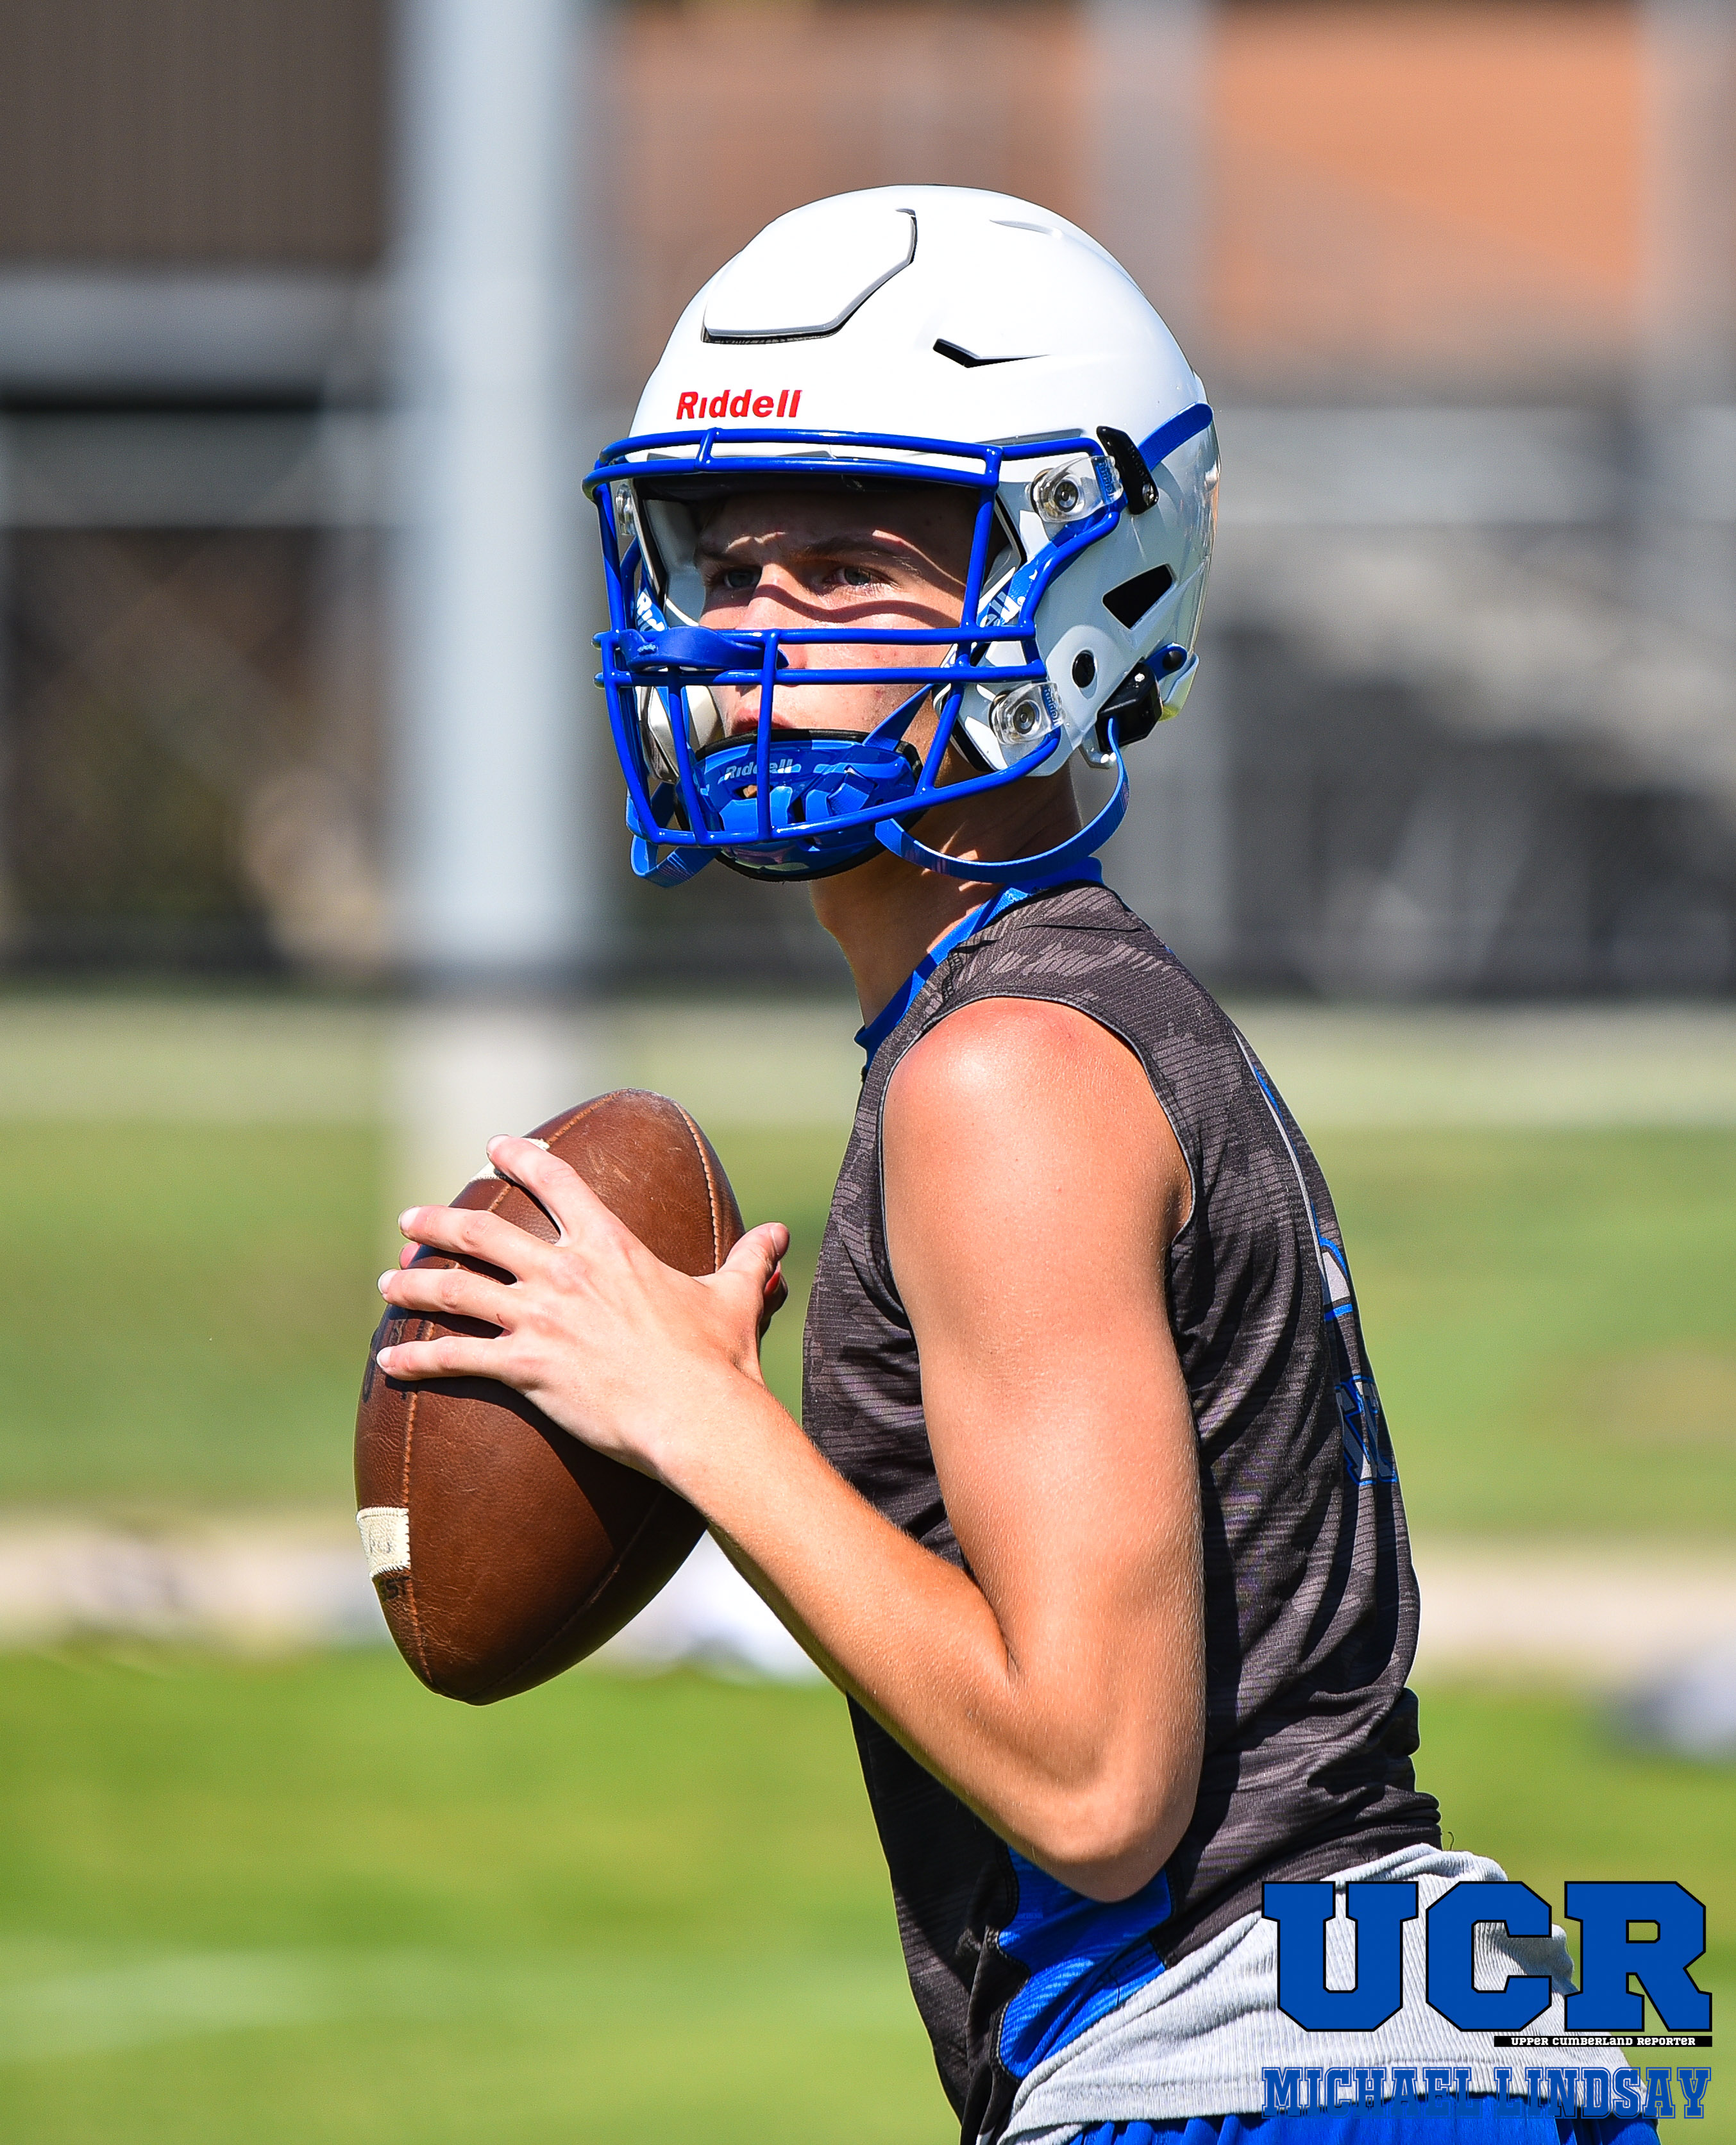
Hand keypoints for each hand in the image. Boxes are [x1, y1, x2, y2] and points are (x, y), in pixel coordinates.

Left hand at [374, 1134, 789, 1489]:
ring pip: (456, 1289)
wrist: (699, 1415)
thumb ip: (748, 1259)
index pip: (558, 1183)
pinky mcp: (525, 1366)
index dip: (523, 1159)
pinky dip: (417, 1361)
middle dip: (440, 1221)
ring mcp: (540, 1318)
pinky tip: (389, 1366)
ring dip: (415, 1284)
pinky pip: (456, 1358)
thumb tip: (781, 1233)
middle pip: (483, 1231)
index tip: (495, 1148)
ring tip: (388, 1282)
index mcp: (610, 1246)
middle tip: (410, 1218)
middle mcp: (565, 1273)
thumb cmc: (718, 1360)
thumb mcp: (734, 1298)